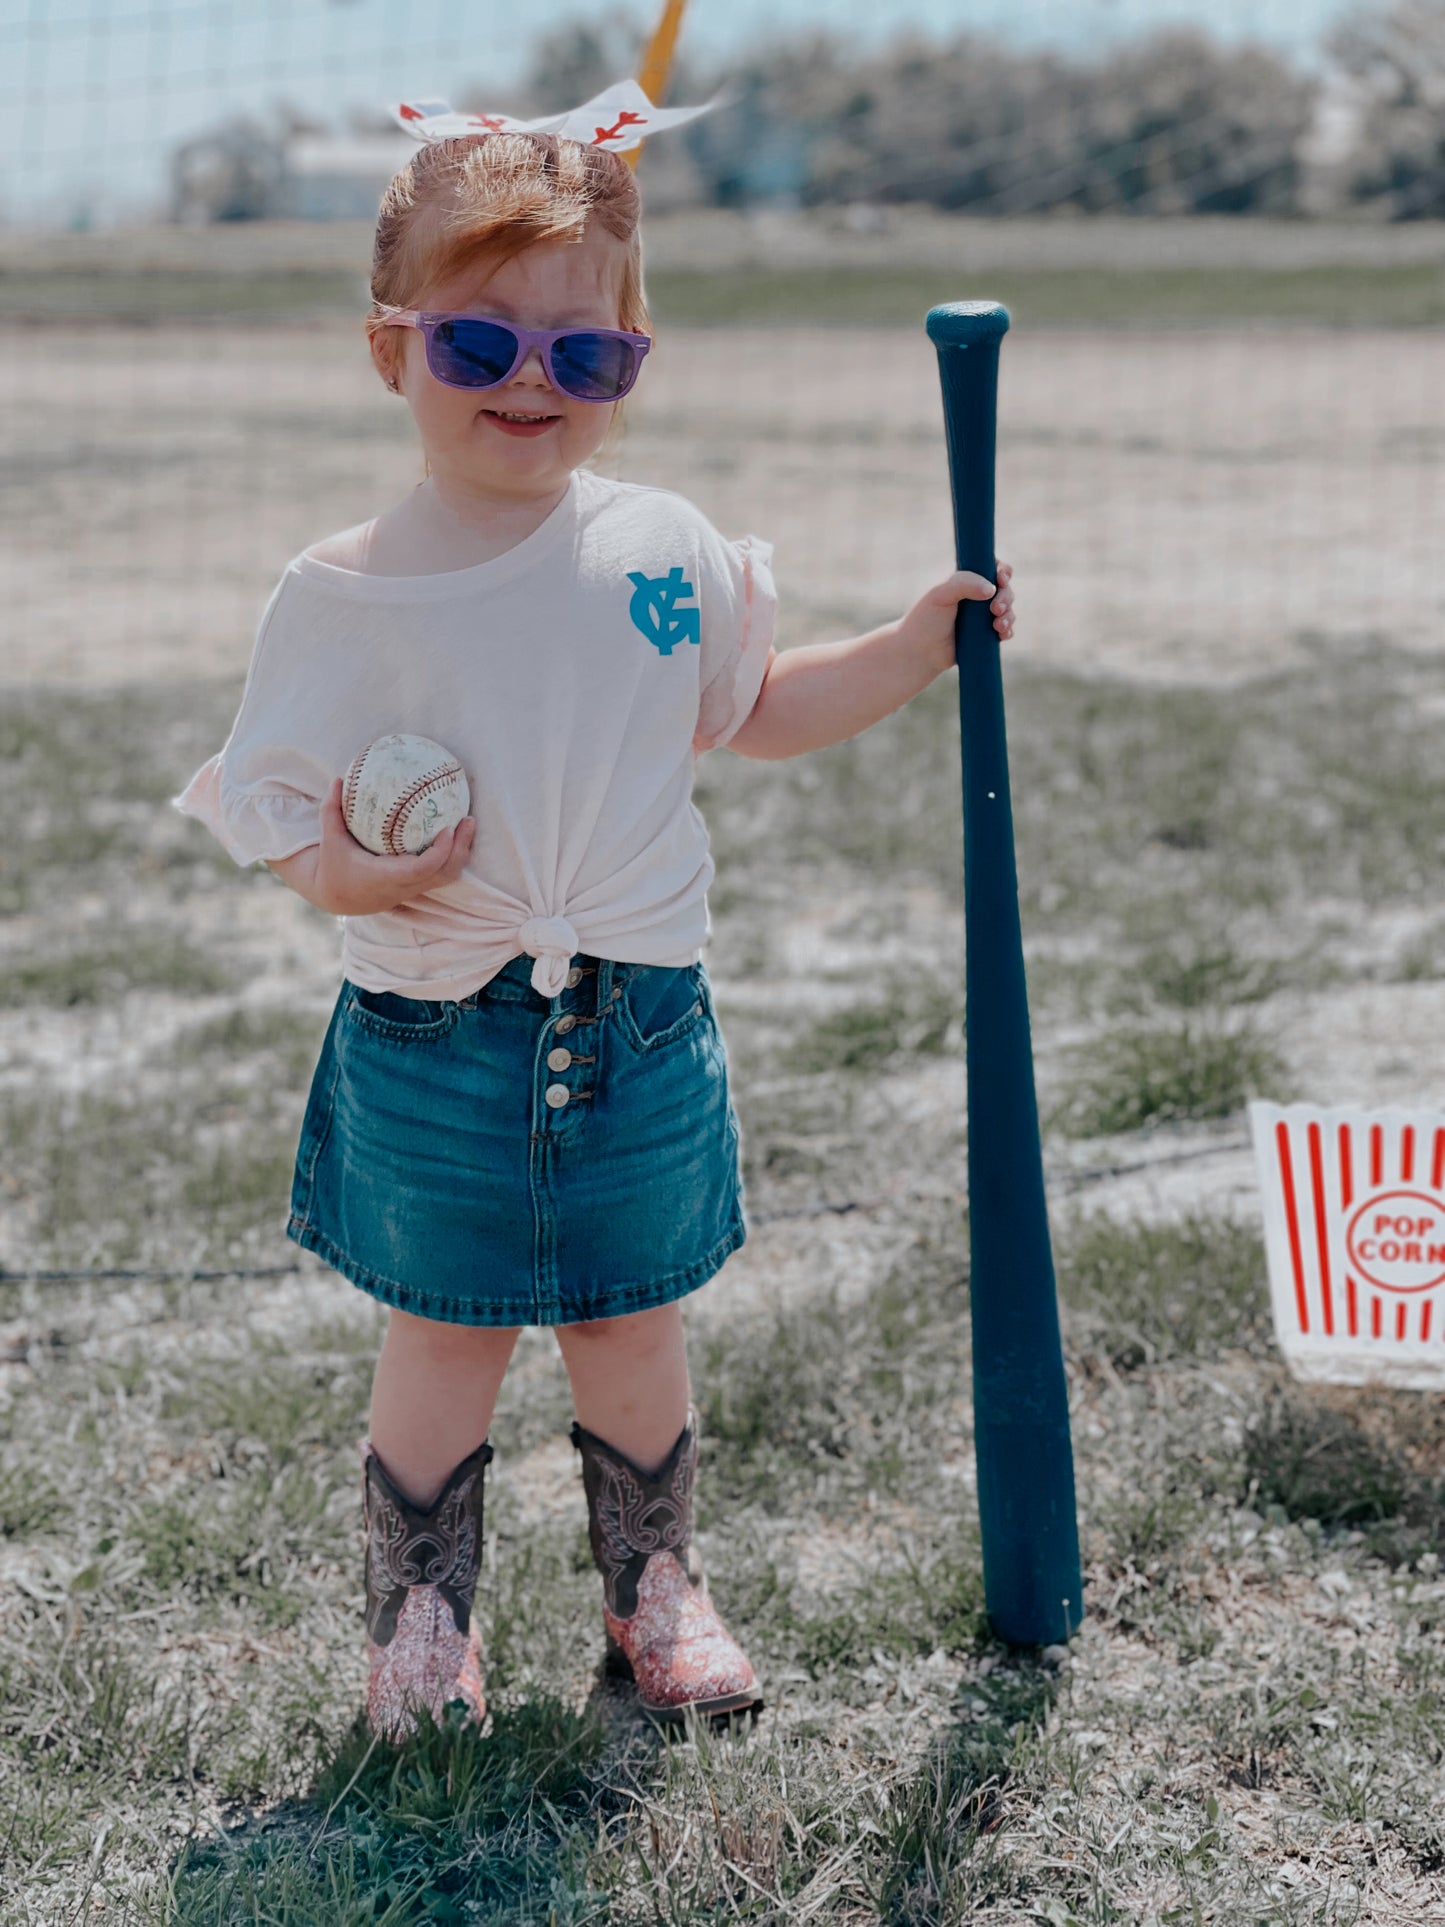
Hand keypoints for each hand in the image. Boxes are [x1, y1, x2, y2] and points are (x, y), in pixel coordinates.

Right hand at [272, 777, 476, 916]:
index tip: (448, 828)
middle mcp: (403, 887)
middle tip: (468, 819)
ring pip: (447, 877)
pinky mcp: (417, 887)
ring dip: (461, 853)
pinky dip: (453, 856)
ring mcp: (413, 890)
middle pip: (443, 874)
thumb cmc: (335, 866)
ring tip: (468, 824)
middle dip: (460, 849)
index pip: (419, 869)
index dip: (439, 852)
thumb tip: (339, 778)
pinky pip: (442, 873)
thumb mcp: (330, 839)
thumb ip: (332, 810)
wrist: (339, 898)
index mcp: (384, 877)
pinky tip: (456, 833)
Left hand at [903, 560, 1014, 674]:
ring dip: (1009, 615)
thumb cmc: (926, 619)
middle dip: (1006, 597)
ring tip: (998, 626)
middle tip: (995, 609)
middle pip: (1004, 589)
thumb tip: (991, 589)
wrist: (919, 652)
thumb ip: (964, 584)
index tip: (1000, 579)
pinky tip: (1002, 633)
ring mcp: (983, 616)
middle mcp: (977, 596)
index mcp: (966, 581)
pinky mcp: (985, 636)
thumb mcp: (940, 595)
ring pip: (1008, 610)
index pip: (992, 568)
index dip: (1002, 571)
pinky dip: (1007, 630)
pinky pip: (1005, 630)